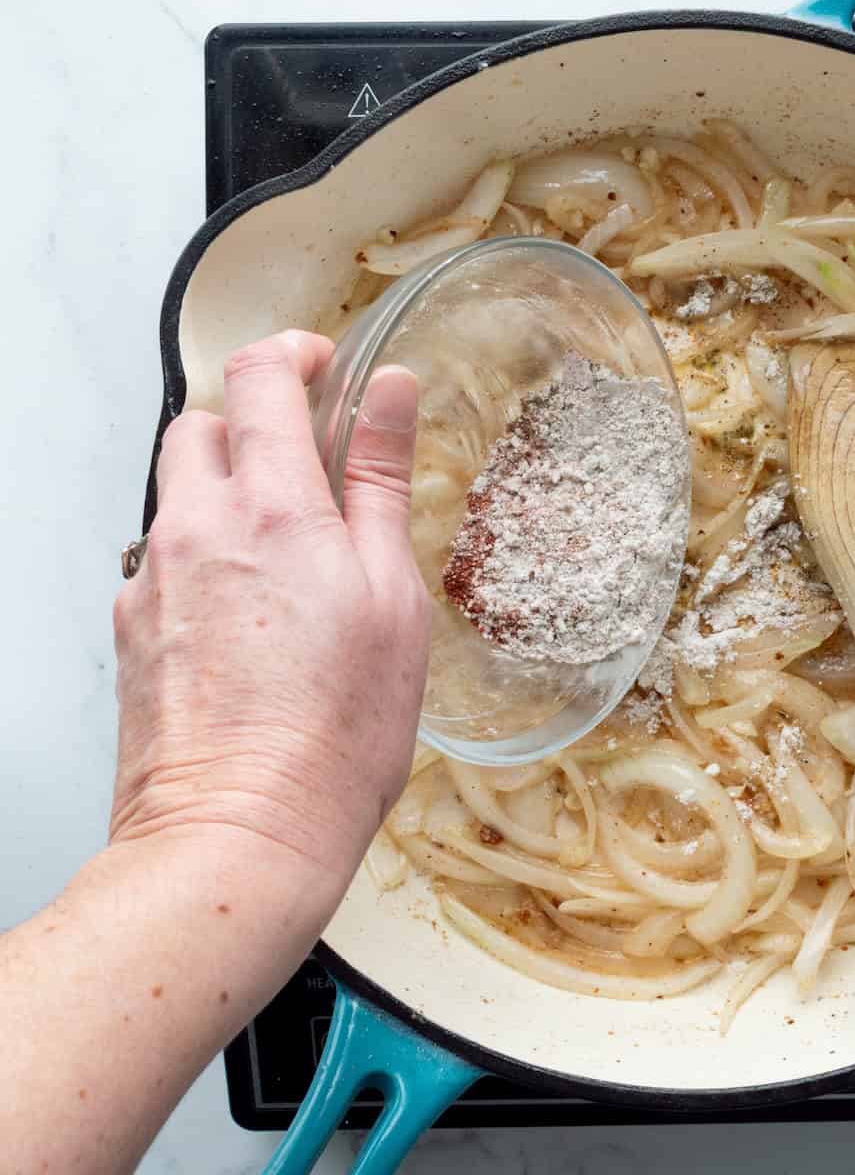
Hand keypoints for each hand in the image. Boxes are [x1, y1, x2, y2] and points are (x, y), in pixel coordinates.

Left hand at [111, 331, 429, 888]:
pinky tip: (250, 614)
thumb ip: (380, 481)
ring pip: (174, 490)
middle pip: (199, 423)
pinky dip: (203, 552)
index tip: (324, 365)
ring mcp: (150, 579)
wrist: (239, 835)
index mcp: (270, 509)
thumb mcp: (391, 596)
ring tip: (285, 553)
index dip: (294, 353)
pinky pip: (161, 556)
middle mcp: (194, 529)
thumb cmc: (335, 732)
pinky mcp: (131, 627)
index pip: (259, 379)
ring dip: (224, 487)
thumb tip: (388, 391)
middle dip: (250, 421)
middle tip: (308, 462)